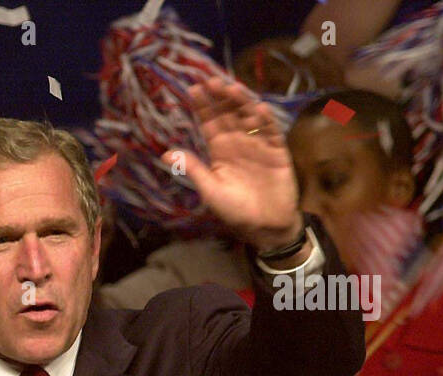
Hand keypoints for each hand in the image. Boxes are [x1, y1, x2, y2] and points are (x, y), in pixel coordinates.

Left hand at [168, 77, 300, 250]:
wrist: (265, 228)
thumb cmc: (235, 211)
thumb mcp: (210, 190)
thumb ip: (193, 169)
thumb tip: (164, 153)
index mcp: (220, 151)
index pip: (210, 123)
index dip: (203, 106)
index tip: (194, 88)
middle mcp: (239, 143)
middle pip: (229, 114)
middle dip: (220, 98)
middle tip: (211, 80)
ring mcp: (259, 145)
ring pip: (249, 118)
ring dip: (241, 103)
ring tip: (231, 88)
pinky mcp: (278, 152)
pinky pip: (272, 133)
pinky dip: (266, 121)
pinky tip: (259, 108)